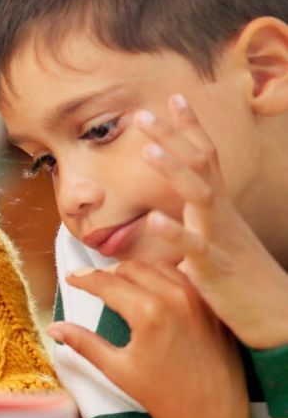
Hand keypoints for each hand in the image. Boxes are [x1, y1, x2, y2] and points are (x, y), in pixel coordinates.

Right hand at [48, 260, 247, 417]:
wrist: (211, 416)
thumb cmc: (162, 396)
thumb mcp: (117, 369)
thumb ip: (84, 343)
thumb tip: (54, 328)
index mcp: (148, 313)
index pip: (107, 282)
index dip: (84, 278)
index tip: (71, 278)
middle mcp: (176, 299)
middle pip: (132, 268)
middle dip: (108, 273)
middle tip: (93, 282)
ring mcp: (199, 300)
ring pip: (160, 267)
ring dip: (137, 271)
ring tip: (122, 283)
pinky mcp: (213, 307)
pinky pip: (185, 279)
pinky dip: (164, 277)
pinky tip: (153, 290)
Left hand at [137, 95, 287, 348]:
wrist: (277, 318)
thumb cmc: (242, 284)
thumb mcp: (212, 248)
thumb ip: (189, 229)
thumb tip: (162, 220)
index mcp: (219, 210)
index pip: (206, 159)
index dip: (190, 129)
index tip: (171, 98)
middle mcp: (222, 216)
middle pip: (200, 165)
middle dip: (172, 137)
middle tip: (142, 113)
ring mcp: (220, 239)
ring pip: (200, 196)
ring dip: (174, 170)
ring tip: (148, 148)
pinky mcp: (215, 268)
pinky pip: (194, 246)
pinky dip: (174, 231)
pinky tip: (154, 218)